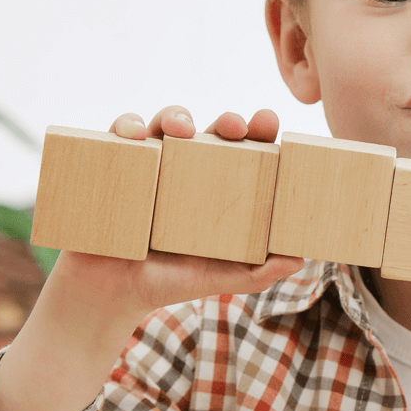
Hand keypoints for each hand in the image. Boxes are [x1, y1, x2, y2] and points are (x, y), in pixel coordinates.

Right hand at [45, 106, 301, 318]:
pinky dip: (126, 127)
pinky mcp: (114, 166)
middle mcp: (184, 168)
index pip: (242, 150)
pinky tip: (135, 138)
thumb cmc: (169, 281)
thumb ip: (257, 273)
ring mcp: (149, 165)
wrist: (110, 295)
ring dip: (176, 116)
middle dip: (224, 121)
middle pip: (208, 131)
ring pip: (164, 124)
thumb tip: (300, 260)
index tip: (268, 122)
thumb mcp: (217, 279)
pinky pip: (119, 137)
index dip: (257, 131)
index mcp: (214, 186)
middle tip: (234, 126)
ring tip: (182, 130)